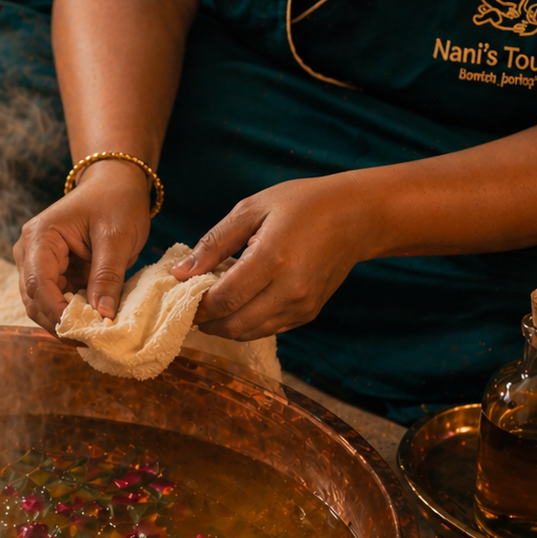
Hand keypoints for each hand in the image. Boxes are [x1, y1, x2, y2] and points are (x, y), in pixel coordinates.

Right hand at [14, 160, 152, 333]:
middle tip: (91, 342)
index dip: (58, 314)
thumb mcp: (117, 237)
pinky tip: (92, 322)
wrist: (115, 183)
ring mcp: (37, 263)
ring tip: (93, 335)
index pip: (39, 285)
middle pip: (35, 301)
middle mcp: (29, 251)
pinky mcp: (52, 272)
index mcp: (40, 237)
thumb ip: (107, 276)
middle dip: (60, 324)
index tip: (83, 333)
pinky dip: (72, 313)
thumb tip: (102, 316)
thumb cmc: (116, 201)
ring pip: (42, 306)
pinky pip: (56, 300)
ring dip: (66, 322)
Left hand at [171, 174, 378, 339]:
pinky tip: (236, 305)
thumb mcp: (252, 210)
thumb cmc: (302, 205)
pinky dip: (245, 323)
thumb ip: (213, 243)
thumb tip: (180, 273)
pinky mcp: (308, 313)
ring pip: (248, 333)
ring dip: (223, 325)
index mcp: (273, 259)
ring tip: (209, 305)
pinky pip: (267, 329)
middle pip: (233, 324)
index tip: (179, 295)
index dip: (195, 304)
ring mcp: (302, 305)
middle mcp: (289, 290)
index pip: (223, 299)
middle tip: (189, 305)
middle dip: (204, 321)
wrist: (357, 217)